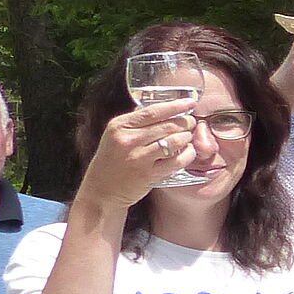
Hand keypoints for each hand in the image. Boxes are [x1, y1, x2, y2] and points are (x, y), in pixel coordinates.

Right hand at [81, 95, 198, 206]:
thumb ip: (136, 123)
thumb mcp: (116, 136)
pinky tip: (188, 152)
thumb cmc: (112, 161)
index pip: (153, 111)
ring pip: (175, 141)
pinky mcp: (148, 174)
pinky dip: (188, 154)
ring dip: (187, 137)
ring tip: (188, 137)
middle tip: (192, 123)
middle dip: (186, 123)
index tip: (190, 102)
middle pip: (167, 125)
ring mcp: (138, 157)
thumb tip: (164, 108)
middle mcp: (127, 140)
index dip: (176, 106)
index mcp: (119, 126)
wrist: (101, 190)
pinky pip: (177, 160)